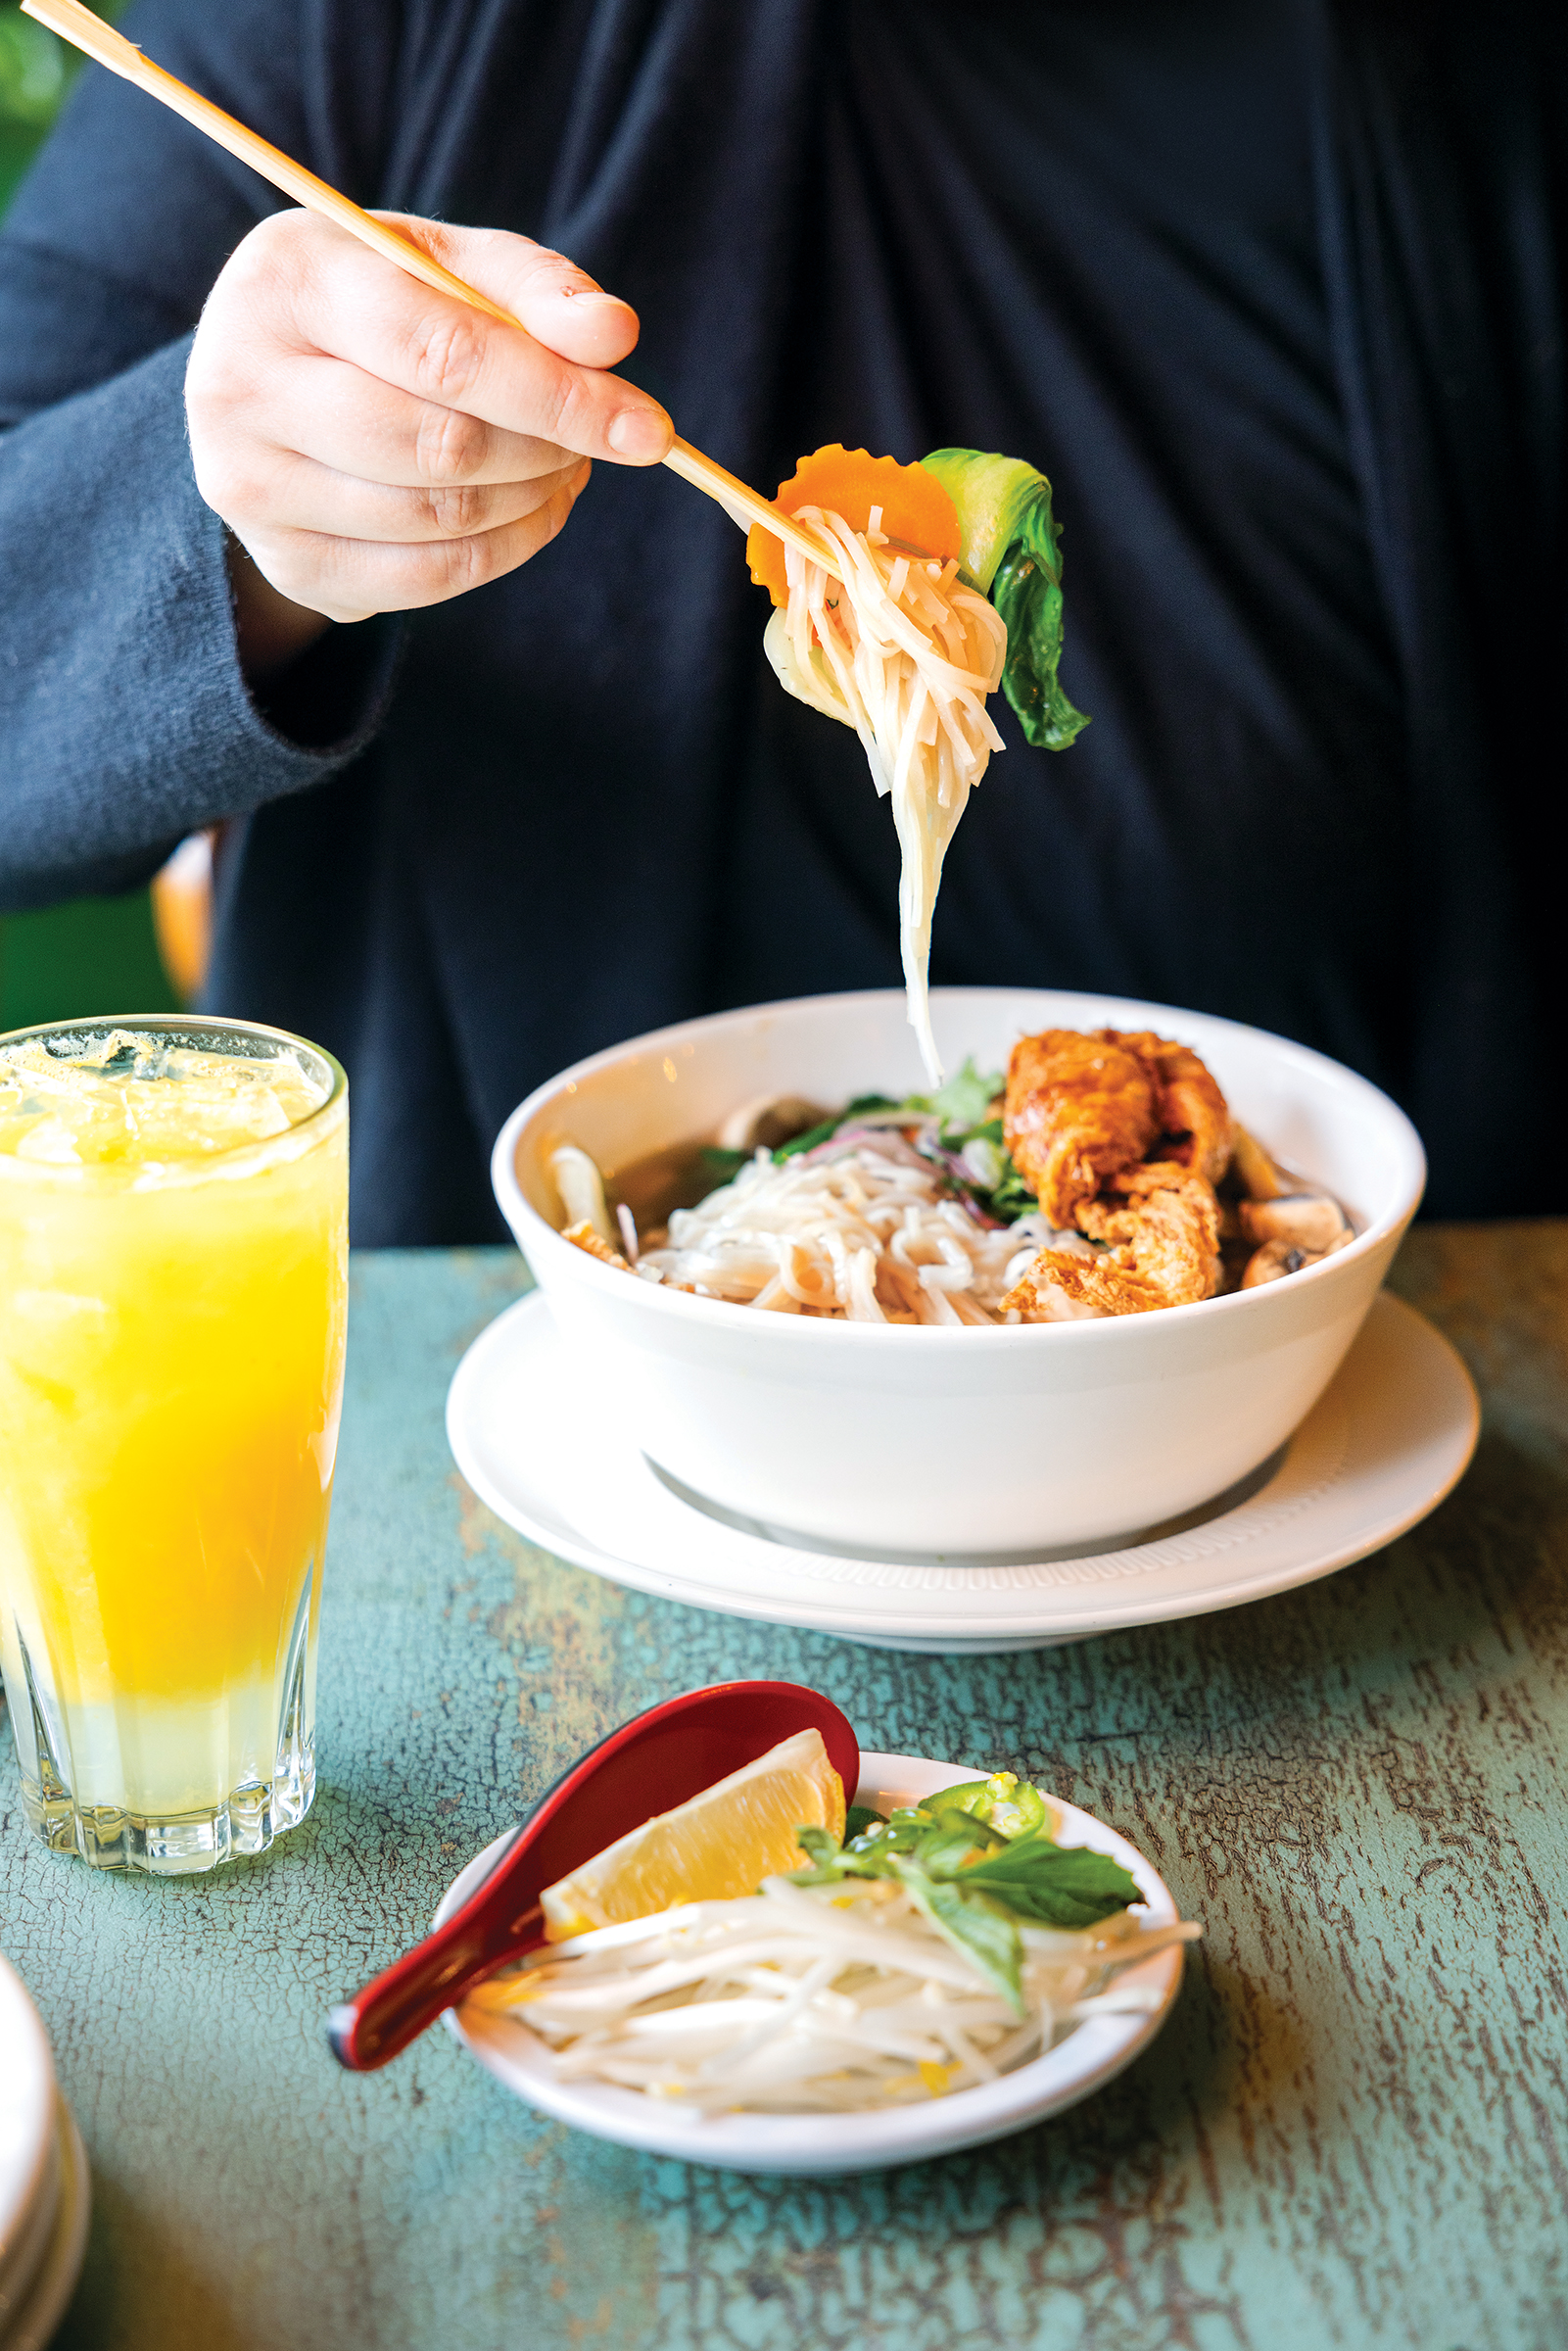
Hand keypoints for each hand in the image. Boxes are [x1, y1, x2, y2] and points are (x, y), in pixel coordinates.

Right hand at [185, 210, 671, 678]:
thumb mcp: (445, 265)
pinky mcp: (286, 563)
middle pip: (441, 447)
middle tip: (601, 439)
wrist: (267, 382)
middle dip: (548, 449)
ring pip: (438, 520)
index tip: (648, 428)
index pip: (442, 353)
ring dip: (532, 499)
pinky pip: (427, 580)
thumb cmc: (376, 306)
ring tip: (564, 464)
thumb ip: (534, 289)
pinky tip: (528, 509)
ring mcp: (253, 488)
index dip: (557, 396)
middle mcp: (241, 385)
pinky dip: (503, 550)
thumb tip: (614, 336)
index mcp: (285, 281)